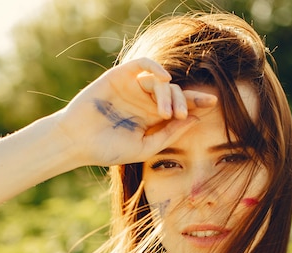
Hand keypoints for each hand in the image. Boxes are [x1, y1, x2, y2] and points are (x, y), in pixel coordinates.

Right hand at [53, 57, 217, 166]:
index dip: (196, 102)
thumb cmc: (108, 149)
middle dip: (182, 102)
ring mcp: (133, 87)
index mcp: (152, 118)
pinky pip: (143, 64)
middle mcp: (145, 100)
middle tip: (179, 116)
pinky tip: (164, 78)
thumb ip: (168, 135)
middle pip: (174, 92)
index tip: (213, 103)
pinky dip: (155, 67)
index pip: (179, 106)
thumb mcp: (145, 147)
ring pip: (160, 82)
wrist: (78, 142)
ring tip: (164, 113)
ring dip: (168, 95)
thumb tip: (194, 121)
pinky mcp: (120, 76)